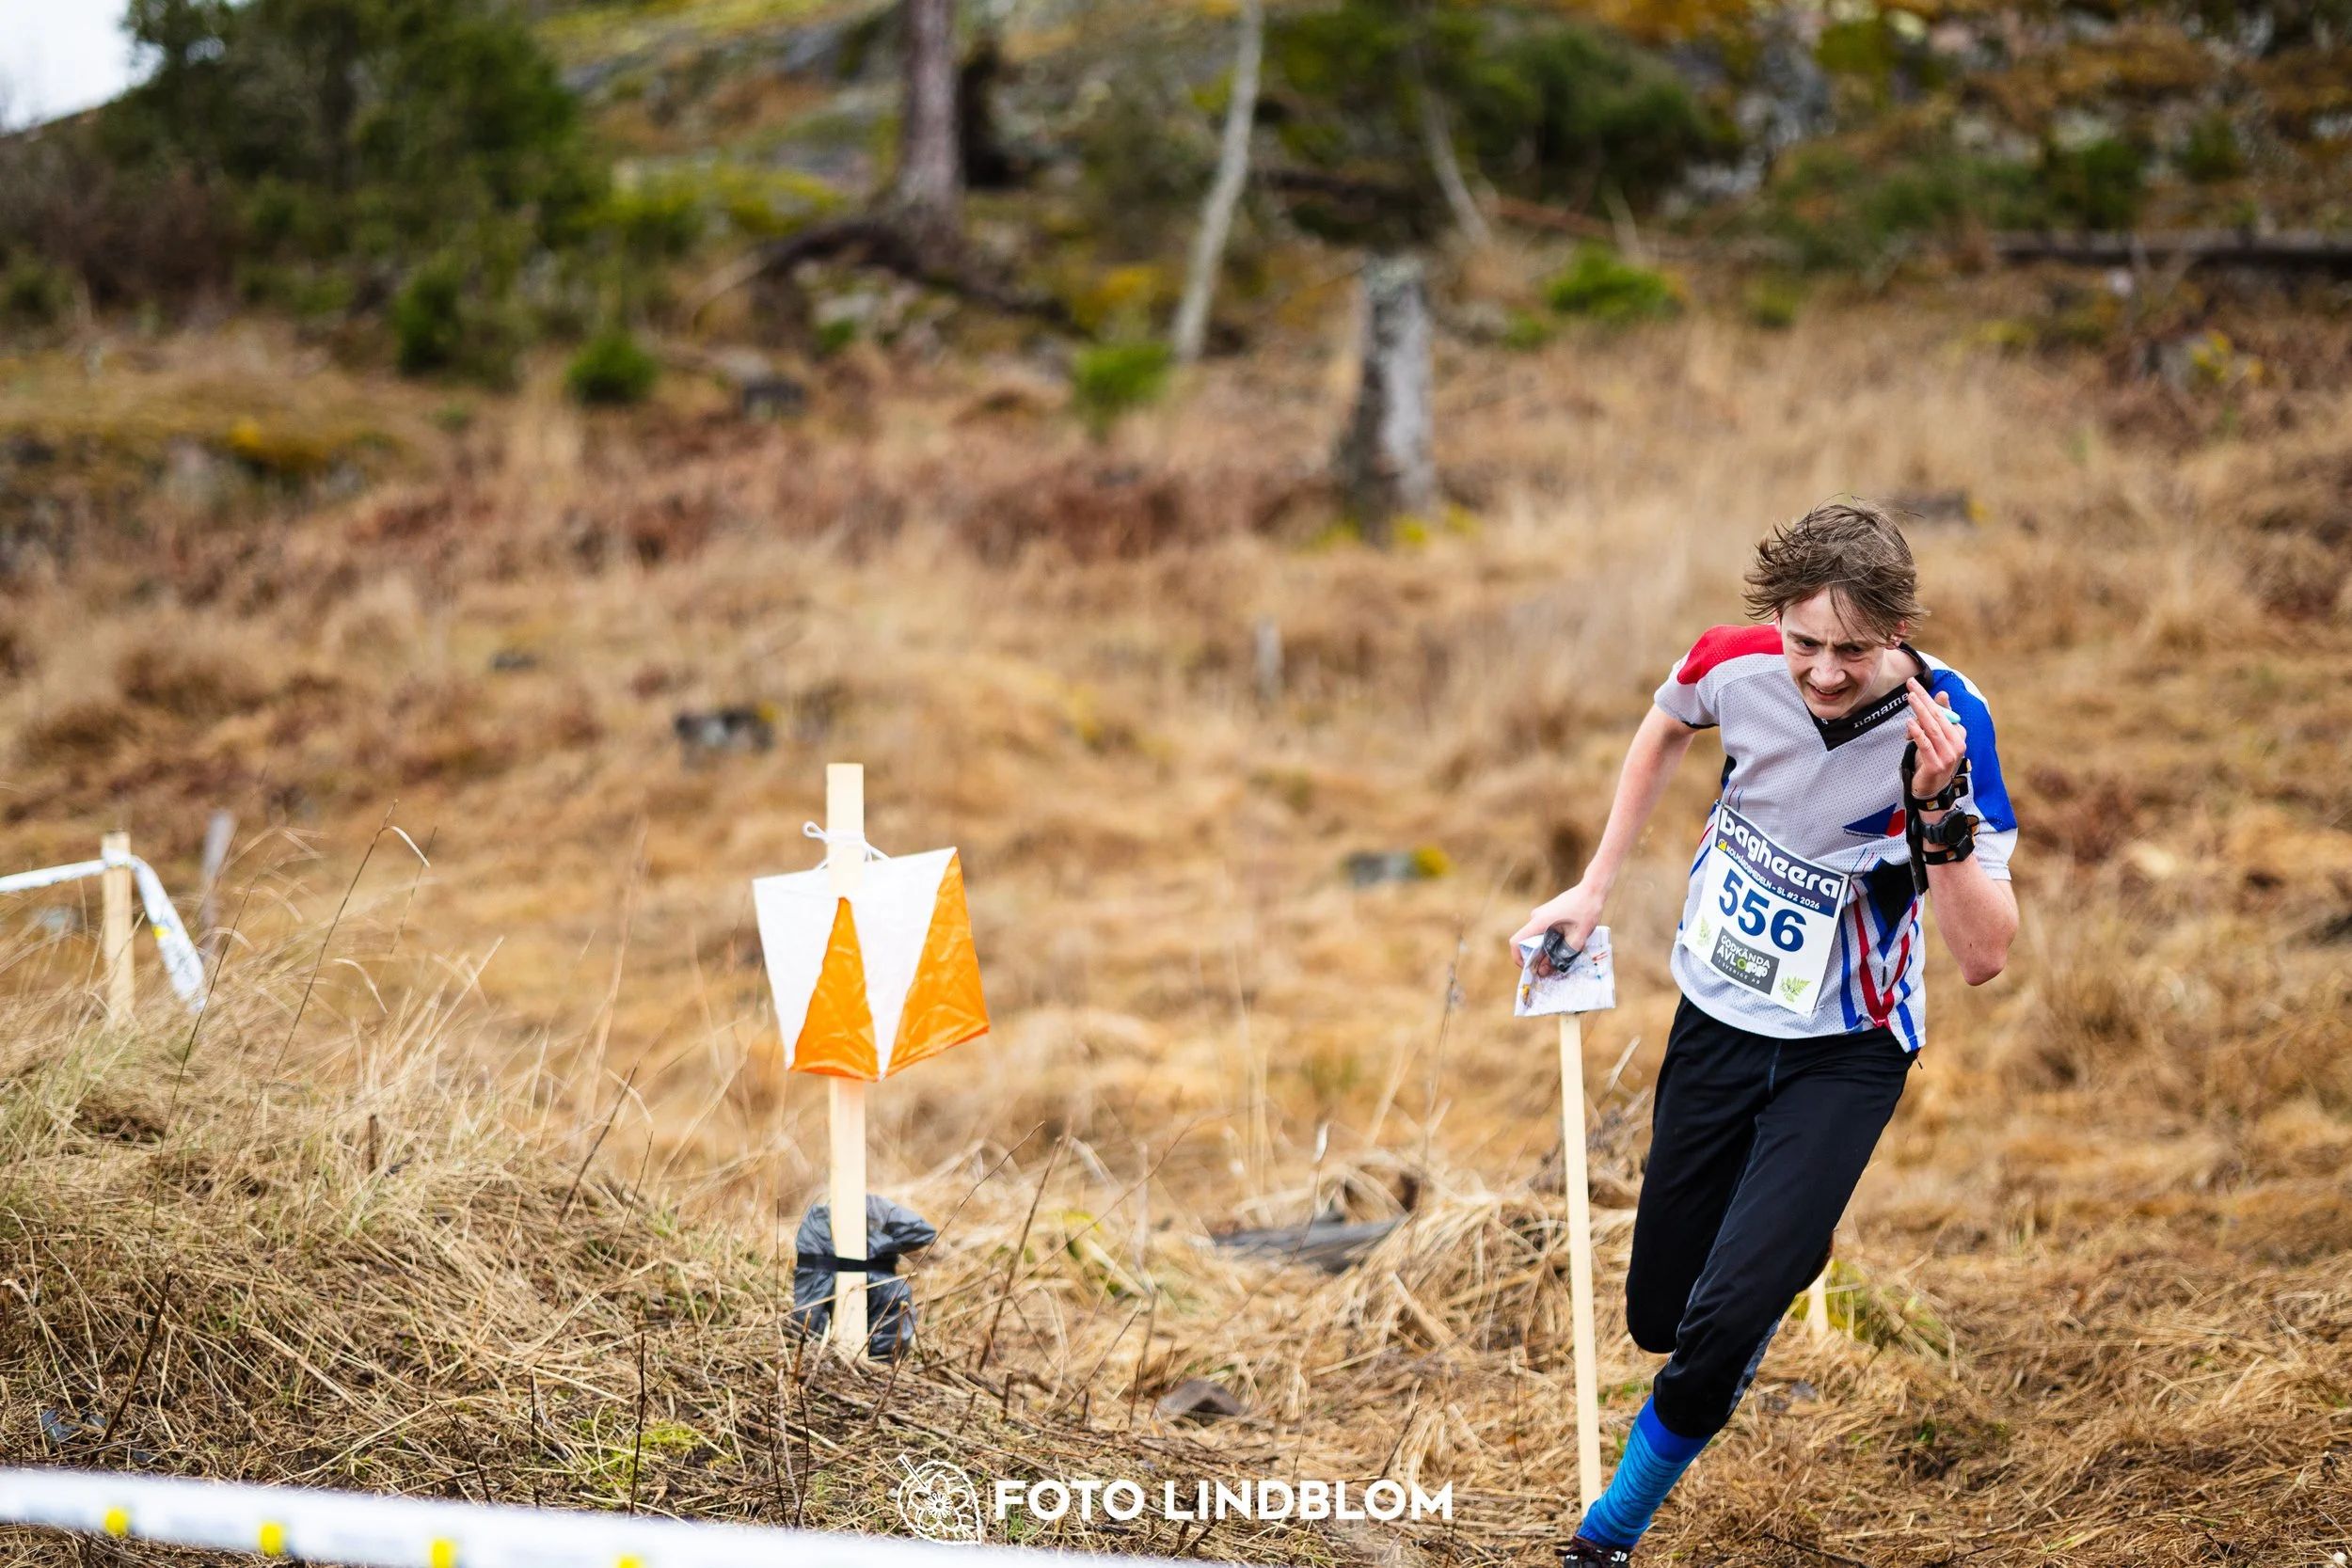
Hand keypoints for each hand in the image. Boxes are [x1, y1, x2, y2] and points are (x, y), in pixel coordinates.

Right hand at [1510, 881, 1603, 974]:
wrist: (1592, 890)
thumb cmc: (1586, 912)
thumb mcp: (1576, 940)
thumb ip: (1558, 958)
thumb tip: (1543, 971)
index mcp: (1539, 922)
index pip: (1516, 943)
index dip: (1519, 959)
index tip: (1531, 969)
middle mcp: (1536, 917)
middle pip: (1527, 943)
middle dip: (1536, 957)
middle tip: (1552, 968)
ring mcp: (1541, 914)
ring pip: (1536, 938)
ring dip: (1545, 949)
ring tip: (1564, 953)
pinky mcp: (1547, 914)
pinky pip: (1543, 931)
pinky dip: (1550, 941)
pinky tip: (1567, 942)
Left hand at [1904, 678, 1967, 803]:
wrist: (1932, 790)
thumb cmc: (1933, 760)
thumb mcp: (1937, 738)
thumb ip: (1939, 718)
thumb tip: (1942, 694)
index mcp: (1959, 736)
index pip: (1944, 713)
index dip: (1929, 697)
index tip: (1916, 684)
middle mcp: (1957, 745)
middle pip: (1939, 718)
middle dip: (1924, 699)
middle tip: (1911, 685)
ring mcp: (1948, 756)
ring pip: (1933, 729)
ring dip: (1920, 712)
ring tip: (1910, 698)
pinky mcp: (1935, 765)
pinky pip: (1926, 745)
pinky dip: (1918, 733)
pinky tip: (1909, 723)